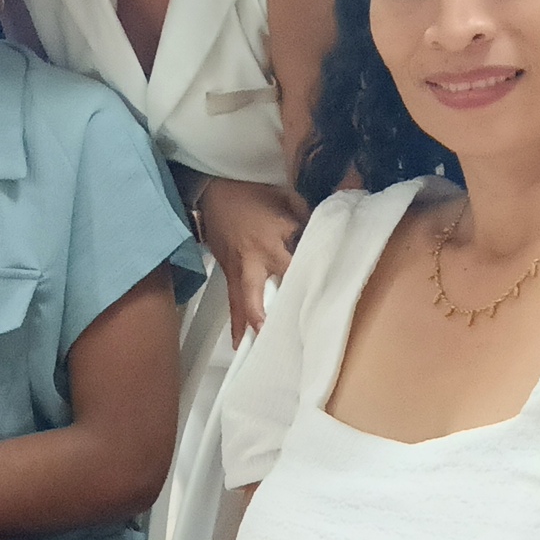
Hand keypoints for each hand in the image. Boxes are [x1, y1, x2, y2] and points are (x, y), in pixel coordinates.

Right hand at [197, 178, 307, 341]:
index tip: (319, 302)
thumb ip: (306, 221)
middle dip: (263, 318)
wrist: (213, 188)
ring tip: (252, 351)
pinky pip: (232, 298)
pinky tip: (238, 338)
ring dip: (246, 327)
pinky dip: (235, 318)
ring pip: (240, 303)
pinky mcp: (226, 270)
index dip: (305, 285)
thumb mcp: (287, 199)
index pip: (291, 269)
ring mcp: (235, 268)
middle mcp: (251, 261)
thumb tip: (326, 235)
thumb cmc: (252, 191)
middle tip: (274, 340)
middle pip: (256, 297)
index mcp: (270, 242)